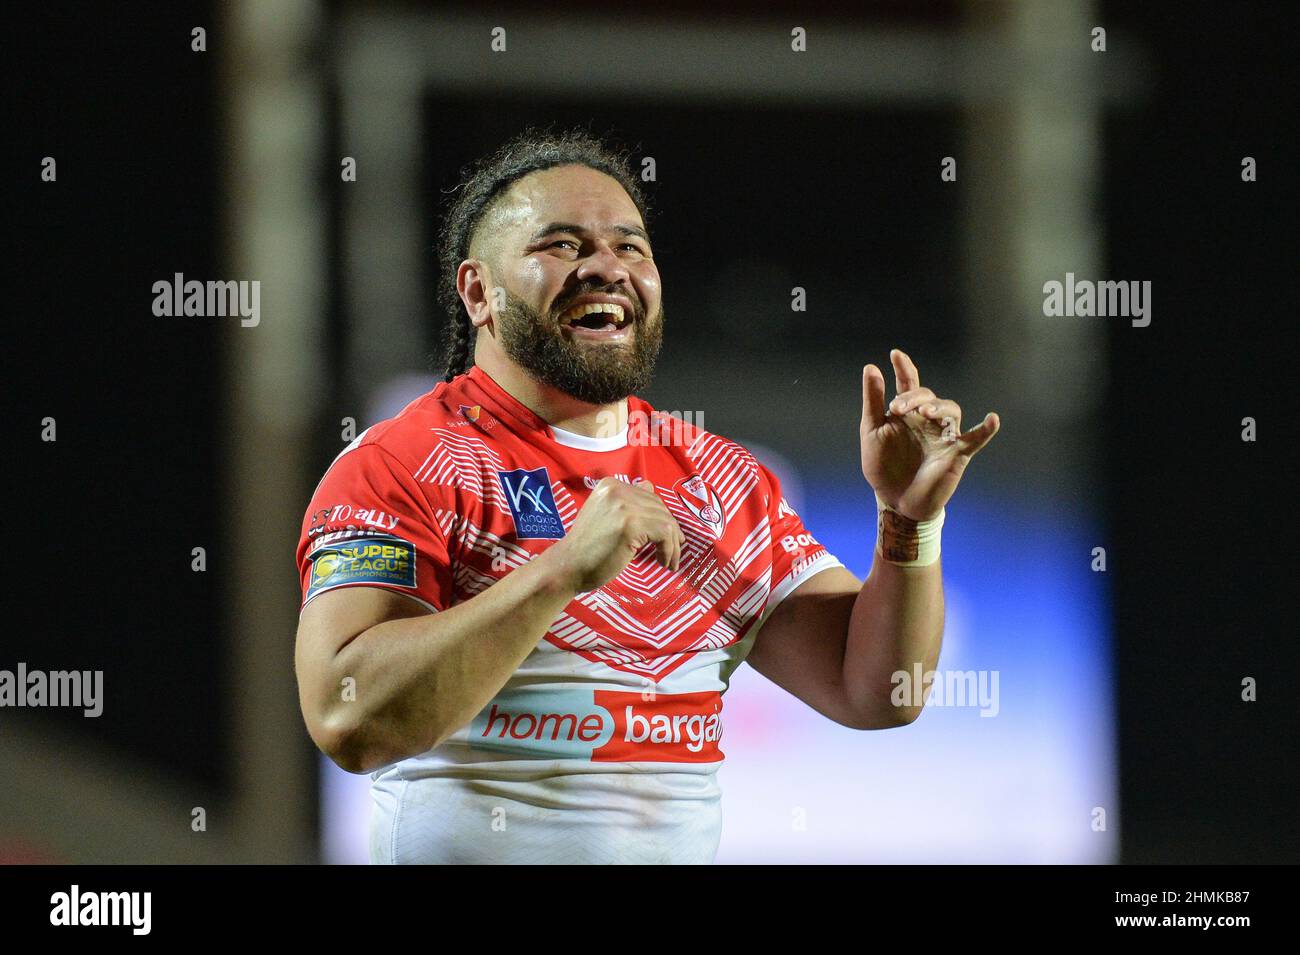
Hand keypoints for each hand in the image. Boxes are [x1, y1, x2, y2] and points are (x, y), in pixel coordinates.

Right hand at [547, 478, 684, 592]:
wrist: (568, 566)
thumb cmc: (587, 548)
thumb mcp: (605, 515)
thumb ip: (626, 502)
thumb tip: (650, 486)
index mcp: (610, 485)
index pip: (648, 496)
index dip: (661, 518)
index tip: (668, 537)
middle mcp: (618, 489)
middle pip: (659, 508)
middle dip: (671, 532)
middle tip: (674, 552)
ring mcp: (625, 506)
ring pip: (666, 522)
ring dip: (672, 545)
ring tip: (670, 562)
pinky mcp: (631, 524)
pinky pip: (665, 535)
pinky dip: (669, 551)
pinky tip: (663, 562)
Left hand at [860, 349, 999, 521]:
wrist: (895, 501)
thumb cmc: (883, 466)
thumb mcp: (871, 431)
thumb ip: (873, 401)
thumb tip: (871, 367)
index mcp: (907, 413)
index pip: (909, 384)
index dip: (904, 368)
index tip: (895, 354)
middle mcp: (927, 420)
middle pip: (927, 395)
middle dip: (912, 397)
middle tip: (896, 409)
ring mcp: (944, 435)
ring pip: (950, 409)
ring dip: (939, 407)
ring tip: (925, 411)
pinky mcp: (957, 453)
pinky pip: (976, 438)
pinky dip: (986, 429)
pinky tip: (992, 419)